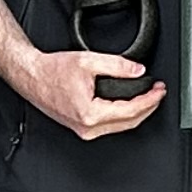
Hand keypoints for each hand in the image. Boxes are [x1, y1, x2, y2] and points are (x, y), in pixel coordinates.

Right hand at [16, 50, 163, 141]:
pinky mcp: (82, 128)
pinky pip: (110, 126)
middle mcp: (87, 127)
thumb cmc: (52, 71)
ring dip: (137, 112)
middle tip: (158, 92)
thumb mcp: (88, 61)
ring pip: (121, 127)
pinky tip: (129, 104)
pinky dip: (123, 116)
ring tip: (148, 97)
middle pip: (130, 123)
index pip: (131, 110)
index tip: (160, 90)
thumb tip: (138, 70)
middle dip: (148, 107)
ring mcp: (84, 131)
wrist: (32, 76)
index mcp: (90, 114)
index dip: (150, 99)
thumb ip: (118, 65)